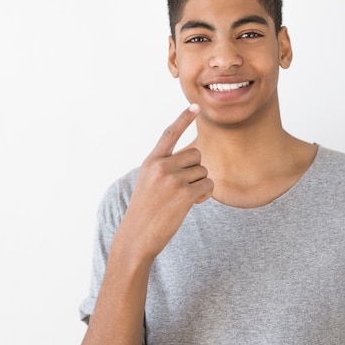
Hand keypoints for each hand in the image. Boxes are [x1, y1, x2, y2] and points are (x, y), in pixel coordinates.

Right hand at [116, 104, 212, 258]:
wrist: (136, 237)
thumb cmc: (145, 212)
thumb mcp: (148, 182)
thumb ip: (165, 167)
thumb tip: (194, 160)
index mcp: (151, 161)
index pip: (170, 134)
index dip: (183, 119)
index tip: (196, 106)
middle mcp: (161, 166)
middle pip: (196, 154)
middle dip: (196, 170)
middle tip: (184, 187)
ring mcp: (172, 179)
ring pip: (203, 171)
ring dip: (200, 185)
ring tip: (183, 199)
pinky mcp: (184, 193)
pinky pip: (208, 185)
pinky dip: (205, 195)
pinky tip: (192, 204)